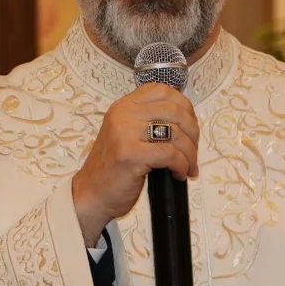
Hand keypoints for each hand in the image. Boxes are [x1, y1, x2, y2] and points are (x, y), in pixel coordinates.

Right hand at [71, 83, 199, 246]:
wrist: (91, 195)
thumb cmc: (113, 169)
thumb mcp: (127, 134)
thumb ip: (148, 122)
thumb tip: (187, 122)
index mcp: (123, 106)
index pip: (162, 90)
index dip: (184, 106)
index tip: (189, 127)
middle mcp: (123, 114)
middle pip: (175, 111)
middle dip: (193, 133)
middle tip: (193, 152)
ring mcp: (125, 133)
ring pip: (176, 133)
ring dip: (190, 153)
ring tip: (188, 167)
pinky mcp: (131, 154)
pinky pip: (171, 154)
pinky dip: (182, 165)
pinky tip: (178, 174)